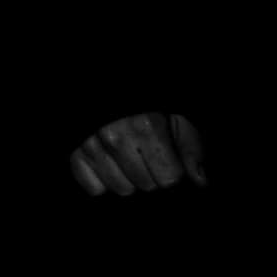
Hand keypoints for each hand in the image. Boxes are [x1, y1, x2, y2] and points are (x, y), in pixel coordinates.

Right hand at [69, 108, 205, 198]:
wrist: (106, 87)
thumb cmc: (146, 104)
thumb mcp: (175, 116)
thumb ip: (190, 147)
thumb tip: (201, 181)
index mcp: (146, 126)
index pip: (170, 177)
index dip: (173, 170)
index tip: (169, 160)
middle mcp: (116, 138)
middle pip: (146, 185)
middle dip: (152, 174)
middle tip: (148, 155)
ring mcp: (92, 147)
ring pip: (121, 189)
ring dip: (129, 179)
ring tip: (129, 158)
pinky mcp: (75, 154)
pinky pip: (94, 188)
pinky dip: (103, 181)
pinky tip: (109, 164)